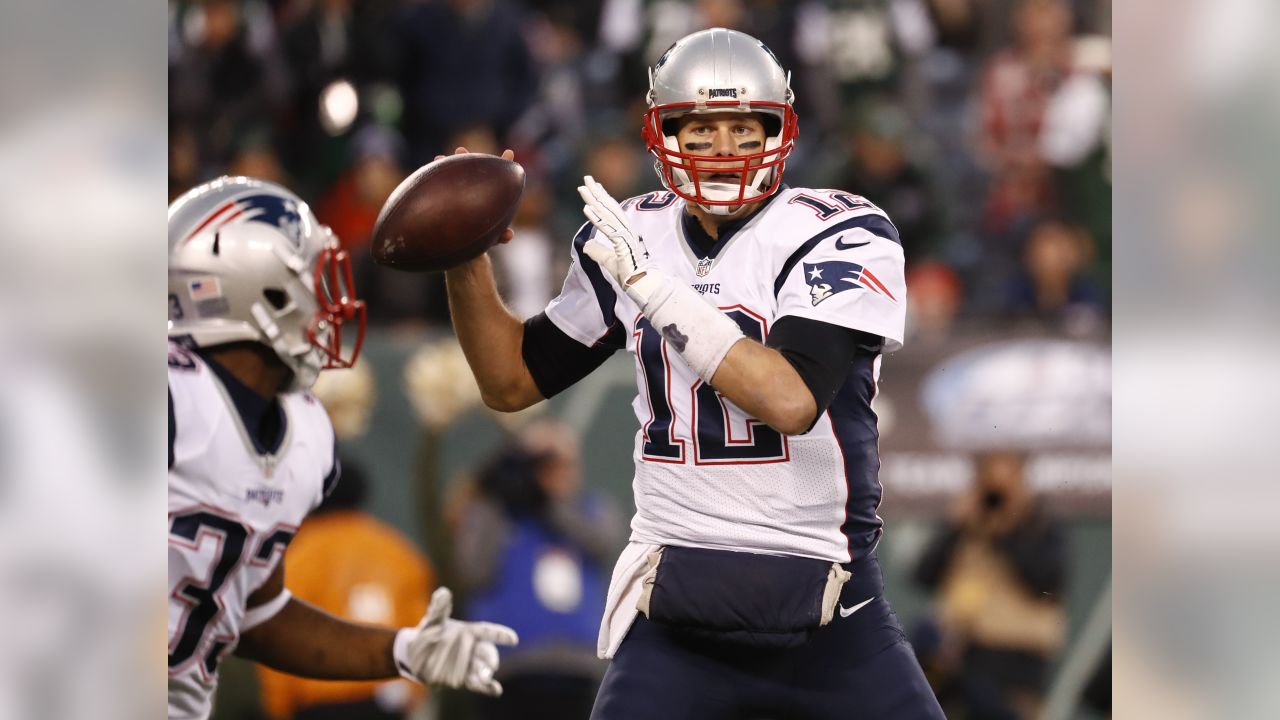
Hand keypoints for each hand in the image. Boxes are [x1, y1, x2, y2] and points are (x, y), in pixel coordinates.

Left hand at [394, 587, 517, 695]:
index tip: (513, 639)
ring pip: (482, 669)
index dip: (500, 635)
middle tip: (492, 665)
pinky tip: (496, 690)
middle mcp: (472, 648)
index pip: (487, 632)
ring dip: (487, 673)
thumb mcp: (432, 620)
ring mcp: (468, 665)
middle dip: (491, 658)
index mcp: (469, 632)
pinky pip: (477, 684)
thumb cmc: (427, 633)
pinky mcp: (462, 679)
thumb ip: (438, 608)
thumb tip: (443, 593)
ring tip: (486, 677)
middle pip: (487, 652)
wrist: (414, 656)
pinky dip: (487, 687)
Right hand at [438, 147, 516, 244]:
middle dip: (466, 158)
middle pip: (470, 170)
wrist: (464, 245)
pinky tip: (426, 175)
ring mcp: (458, 192)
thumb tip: (509, 235)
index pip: (497, 176)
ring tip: (438, 159)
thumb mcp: (492, 237)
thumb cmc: (481, 239)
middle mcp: (473, 189)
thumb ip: (500, 236)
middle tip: (459, 150)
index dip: (503, 164)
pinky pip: (439, 188)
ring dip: (445, 166)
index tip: (509, 153)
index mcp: (489, 195)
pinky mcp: (445, 198)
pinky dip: (433, 181)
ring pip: (453, 176)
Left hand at [577, 175, 650, 285]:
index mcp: (624, 232)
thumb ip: (598, 252)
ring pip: (607, 214)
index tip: (594, 186)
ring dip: (594, 200)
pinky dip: (596, 218)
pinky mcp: (622, 244)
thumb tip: (586, 246)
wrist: (641, 285)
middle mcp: (626, 230)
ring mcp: (625, 236)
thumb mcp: (608, 262)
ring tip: (583, 188)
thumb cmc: (629, 275)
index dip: (602, 197)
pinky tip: (587, 208)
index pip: (611, 211)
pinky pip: (607, 228)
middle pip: (609, 207)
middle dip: (597, 192)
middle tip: (586, 178)